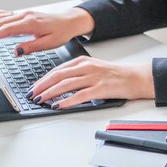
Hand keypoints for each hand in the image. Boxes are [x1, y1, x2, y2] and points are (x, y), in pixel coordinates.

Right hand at [0, 7, 94, 54]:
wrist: (69, 22)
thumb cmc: (61, 32)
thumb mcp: (48, 44)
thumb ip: (31, 47)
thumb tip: (15, 51)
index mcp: (31, 23)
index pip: (9, 29)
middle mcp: (25, 16)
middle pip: (2, 21)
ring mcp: (23, 14)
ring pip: (1, 16)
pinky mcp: (23, 14)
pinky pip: (5, 12)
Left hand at [27, 58, 154, 109]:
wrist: (135, 77)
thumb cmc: (114, 75)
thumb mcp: (93, 68)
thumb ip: (77, 73)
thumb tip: (59, 84)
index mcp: (82, 61)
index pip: (57, 70)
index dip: (43, 79)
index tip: (34, 87)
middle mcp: (86, 67)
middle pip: (58, 75)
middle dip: (42, 85)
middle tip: (31, 94)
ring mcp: (93, 77)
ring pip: (66, 84)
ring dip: (50, 93)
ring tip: (40, 100)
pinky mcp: (100, 88)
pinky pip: (80, 95)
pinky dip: (67, 101)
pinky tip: (59, 106)